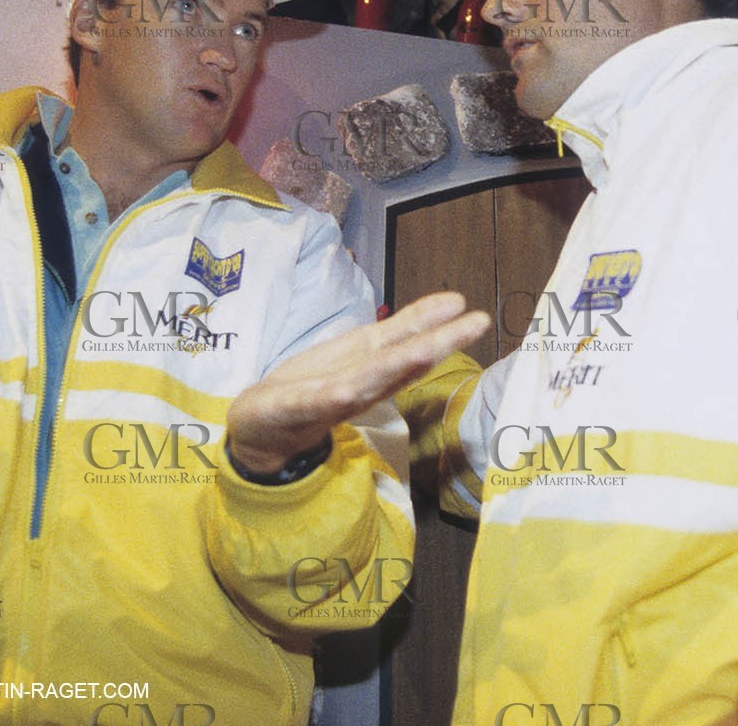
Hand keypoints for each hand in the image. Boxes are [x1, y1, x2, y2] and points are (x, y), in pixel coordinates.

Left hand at [226, 292, 489, 474]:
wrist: (260, 428)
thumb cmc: (312, 386)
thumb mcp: (358, 352)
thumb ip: (398, 333)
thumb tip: (445, 308)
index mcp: (371, 364)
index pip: (412, 343)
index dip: (443, 329)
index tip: (476, 316)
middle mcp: (361, 382)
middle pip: (403, 362)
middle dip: (438, 344)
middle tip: (477, 324)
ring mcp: (330, 398)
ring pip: (370, 381)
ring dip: (398, 367)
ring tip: (427, 349)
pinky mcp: (295, 408)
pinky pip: (315, 402)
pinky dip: (332, 397)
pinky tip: (347, 391)